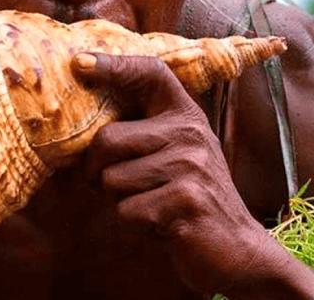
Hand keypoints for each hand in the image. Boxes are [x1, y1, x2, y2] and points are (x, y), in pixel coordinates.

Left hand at [73, 52, 313, 297]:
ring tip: (149, 203)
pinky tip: (161, 222)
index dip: (113, 65)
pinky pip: (127, 210)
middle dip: (95, 170)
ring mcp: (191, 165)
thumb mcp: (173, 153)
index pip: (150, 73)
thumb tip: (77, 120)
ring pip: (111, 180)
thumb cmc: (188, 197)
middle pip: (107, 139)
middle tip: (113, 185)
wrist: (236, 249)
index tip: (78, 63)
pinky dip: (134, 223)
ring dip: (118, 200)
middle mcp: (190, 132)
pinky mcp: (186, 200)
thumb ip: (139, 132)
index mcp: (185, 115)